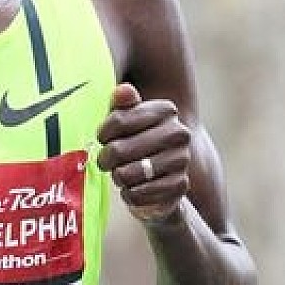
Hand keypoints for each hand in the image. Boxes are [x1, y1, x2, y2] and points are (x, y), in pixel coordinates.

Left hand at [96, 83, 190, 223]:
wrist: (159, 180)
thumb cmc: (135, 143)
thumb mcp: (125, 121)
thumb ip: (121, 105)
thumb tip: (123, 89)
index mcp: (165, 110)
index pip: (119, 119)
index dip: (103, 133)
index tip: (102, 138)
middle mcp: (179, 133)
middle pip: (120, 149)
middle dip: (107, 159)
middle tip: (106, 161)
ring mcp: (182, 160)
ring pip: (129, 173)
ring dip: (119, 177)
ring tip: (121, 174)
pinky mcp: (180, 186)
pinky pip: (140, 193)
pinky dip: (130, 194)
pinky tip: (132, 189)